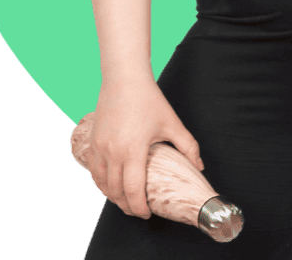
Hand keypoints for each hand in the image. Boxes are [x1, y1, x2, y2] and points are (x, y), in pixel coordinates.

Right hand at [82, 78, 204, 219]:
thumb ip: (187, 146)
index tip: (147, 214)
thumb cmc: (149, 99)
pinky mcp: (92, 142)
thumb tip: (199, 166)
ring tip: (125, 201)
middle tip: (137, 211)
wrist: (124, 78)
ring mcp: (99, 148)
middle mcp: (112, 153)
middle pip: (116, 193)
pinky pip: (94, 171)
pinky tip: (110, 185)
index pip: (133, 191)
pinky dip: (101, 183)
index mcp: (133, 151)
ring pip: (102, 184)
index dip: (139, 208)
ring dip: (112, 197)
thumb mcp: (171, 122)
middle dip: (127, 206)